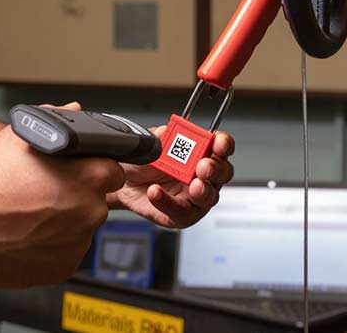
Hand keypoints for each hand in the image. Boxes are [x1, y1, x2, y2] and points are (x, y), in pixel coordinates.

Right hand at [0, 104, 124, 288]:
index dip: (95, 171)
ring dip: (65, 224)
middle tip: (47, 195)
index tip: (77, 174)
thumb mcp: (20, 136)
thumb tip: (74, 109)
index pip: (112, 171)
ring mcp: (79, 242)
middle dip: (78, 198)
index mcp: (90, 176)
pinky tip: (27, 236)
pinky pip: (65, 254)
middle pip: (96, 202)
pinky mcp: (64, 267)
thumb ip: (56, 119)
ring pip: (80, 229)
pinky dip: (52, 248)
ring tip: (31, 217)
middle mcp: (91, 210)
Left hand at [109, 128, 234, 228]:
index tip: (218, 142)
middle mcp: (203, 175)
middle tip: (204, 166)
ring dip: (203, 191)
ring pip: (210, 197)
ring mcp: (195, 197)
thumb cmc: (142, 163)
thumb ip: (157, 137)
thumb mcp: (147, 145)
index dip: (224, 144)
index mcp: (202, 152)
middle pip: (223, 173)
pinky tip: (156, 193)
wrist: (122, 183)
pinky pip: (182, 212)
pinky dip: (169, 203)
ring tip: (193, 186)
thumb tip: (164, 131)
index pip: (222, 146)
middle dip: (216, 169)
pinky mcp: (181, 215)